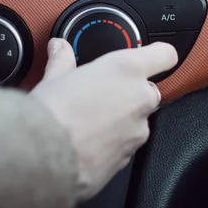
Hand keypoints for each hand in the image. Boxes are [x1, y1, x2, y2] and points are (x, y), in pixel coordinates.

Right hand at [31, 38, 177, 201]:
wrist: (42, 158)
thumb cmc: (50, 114)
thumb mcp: (54, 77)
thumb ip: (63, 59)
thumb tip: (60, 48)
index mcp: (126, 69)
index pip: (165, 54)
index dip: (158, 56)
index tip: (149, 57)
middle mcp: (140, 98)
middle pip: (148, 90)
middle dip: (129, 92)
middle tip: (99, 94)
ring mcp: (137, 130)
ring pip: (137, 120)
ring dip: (119, 120)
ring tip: (87, 122)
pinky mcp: (129, 158)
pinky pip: (125, 144)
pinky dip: (112, 143)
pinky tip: (87, 142)